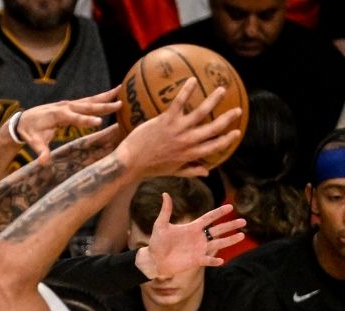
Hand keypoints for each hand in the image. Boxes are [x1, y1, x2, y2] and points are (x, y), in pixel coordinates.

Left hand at [14, 87, 121, 160]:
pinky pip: (87, 101)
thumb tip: (43, 163)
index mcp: (57, 116)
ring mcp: (68, 104)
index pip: (74, 118)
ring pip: (89, 100)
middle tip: (119, 104)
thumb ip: (40, 152)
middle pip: (86, 106)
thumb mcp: (33, 143)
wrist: (23, 120)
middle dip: (102, 106)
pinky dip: (100, 97)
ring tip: (121, 90)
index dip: (86, 121)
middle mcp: (64, 107)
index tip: (99, 123)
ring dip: (105, 97)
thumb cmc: (30, 132)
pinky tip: (112, 94)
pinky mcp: (71, 105)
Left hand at [118, 78, 241, 178]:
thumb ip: (191, 170)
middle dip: (227, 119)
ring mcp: (177, 130)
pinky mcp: (166, 121)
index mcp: (190, 154)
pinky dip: (186, 91)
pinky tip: (192, 80)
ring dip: (213, 100)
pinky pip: (179, 102)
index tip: (237, 132)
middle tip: (238, 109)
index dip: (227, 140)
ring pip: (201, 112)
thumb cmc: (150, 167)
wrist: (130, 163)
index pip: (214, 147)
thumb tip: (207, 172)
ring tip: (221, 89)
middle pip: (213, 128)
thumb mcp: (173, 171)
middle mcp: (187, 142)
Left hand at [139, 196, 246, 277]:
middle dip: (230, 225)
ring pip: (218, 244)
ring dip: (229, 240)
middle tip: (243, 221)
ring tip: (242, 235)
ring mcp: (199, 249)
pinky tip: (221, 260)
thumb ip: (165, 211)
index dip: (219, 212)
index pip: (209, 218)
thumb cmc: (157, 242)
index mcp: (192, 227)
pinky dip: (214, 260)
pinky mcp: (196, 261)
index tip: (230, 206)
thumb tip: (165, 194)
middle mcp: (198, 238)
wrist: (154, 260)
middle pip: (218, 230)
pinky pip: (208, 260)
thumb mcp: (160, 225)